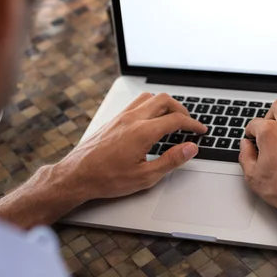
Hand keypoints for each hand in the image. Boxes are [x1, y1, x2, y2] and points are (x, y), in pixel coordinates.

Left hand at [55, 93, 206, 201]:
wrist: (76, 176)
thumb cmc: (107, 178)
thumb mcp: (145, 177)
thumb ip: (171, 160)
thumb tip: (190, 148)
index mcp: (143, 132)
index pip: (176, 120)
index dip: (193, 124)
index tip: (200, 130)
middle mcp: (133, 119)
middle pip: (164, 100)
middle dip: (181, 110)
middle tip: (188, 123)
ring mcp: (122, 117)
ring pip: (149, 97)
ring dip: (165, 104)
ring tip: (172, 118)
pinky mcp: (114, 119)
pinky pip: (136, 103)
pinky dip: (150, 106)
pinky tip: (151, 119)